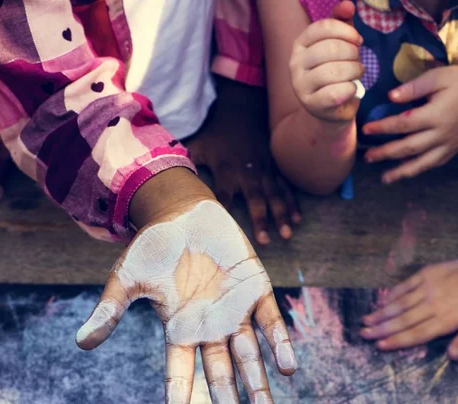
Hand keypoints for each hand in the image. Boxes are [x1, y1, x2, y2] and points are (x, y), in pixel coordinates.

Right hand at [76, 199, 296, 403]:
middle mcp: (210, 330)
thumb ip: (111, 310)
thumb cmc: (153, 246)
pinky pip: (270, 322)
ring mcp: (235, 313)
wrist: (183, 212)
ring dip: (260, 388)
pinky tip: (286, 368)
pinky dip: (278, 343)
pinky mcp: (256, 291)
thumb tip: (81, 344)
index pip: (179, 378)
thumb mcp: (127, 279)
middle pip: (222, 379)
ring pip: (250, 358)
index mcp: (179, 332)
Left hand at [187, 78, 300, 244]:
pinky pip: (286, 188)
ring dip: (282, 215)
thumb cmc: (217, 133)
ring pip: (275, 197)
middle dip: (261, 219)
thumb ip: (184, 163)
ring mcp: (264, 172)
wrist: (242, 109)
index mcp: (227, 171)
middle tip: (265, 240)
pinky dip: (293, 203)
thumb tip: (159, 176)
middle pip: (255, 200)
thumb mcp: (198, 145)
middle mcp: (247, 174)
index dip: (224, 212)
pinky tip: (298, 219)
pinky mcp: (275, 169)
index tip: (224, 230)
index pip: (224, 196)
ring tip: (287, 233)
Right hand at [290, 0, 363, 123]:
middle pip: (330, 49)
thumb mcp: (339, 44)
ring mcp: (300, 86)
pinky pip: (336, 92)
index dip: (347, 31)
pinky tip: (352, 89)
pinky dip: (350, 89)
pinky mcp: (311, 105)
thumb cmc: (336, 71)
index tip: (358, 41)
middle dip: (353, 54)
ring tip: (357, 74)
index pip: (324, 27)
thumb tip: (348, 5)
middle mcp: (295, 64)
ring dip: (354, 71)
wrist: (330, 108)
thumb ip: (343, 22)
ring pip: (334, 71)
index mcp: (300, 44)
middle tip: (358, 61)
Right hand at [360, 256, 457, 358]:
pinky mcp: (424, 276)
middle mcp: (431, 306)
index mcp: (445, 320)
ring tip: (365, 320)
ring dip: (382, 313)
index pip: (417, 333)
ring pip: (400, 304)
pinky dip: (392, 295)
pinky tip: (381, 302)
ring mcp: (426, 290)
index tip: (380, 345)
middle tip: (364, 334)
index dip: (397, 340)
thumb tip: (453, 356)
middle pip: (403, 320)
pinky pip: (405, 287)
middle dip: (381, 329)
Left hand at [363, 66, 457, 182]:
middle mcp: (441, 134)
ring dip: (401, 172)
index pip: (403, 124)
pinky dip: (417, 170)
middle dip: (386, 153)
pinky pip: (432, 164)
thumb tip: (390, 97)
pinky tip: (403, 173)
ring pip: (421, 163)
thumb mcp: (439, 76)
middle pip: (408, 148)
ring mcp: (448, 145)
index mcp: (436, 114)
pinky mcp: (453, 151)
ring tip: (384, 178)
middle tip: (367, 157)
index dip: (382, 128)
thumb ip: (413, 88)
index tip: (366, 129)